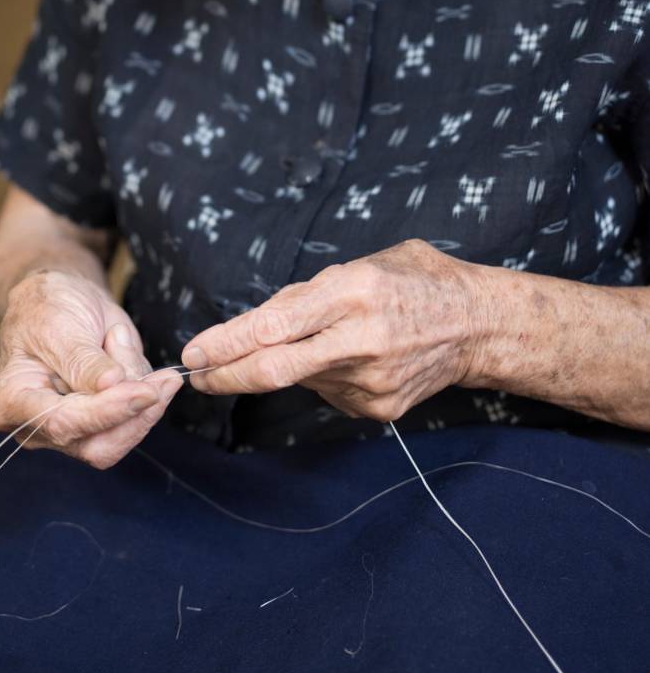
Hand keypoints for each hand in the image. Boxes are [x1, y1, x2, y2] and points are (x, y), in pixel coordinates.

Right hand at [0, 270, 181, 467]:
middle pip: (94, 445)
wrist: (60, 297)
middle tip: (164, 380)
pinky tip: (134, 356)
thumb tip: (113, 385)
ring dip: (143, 398)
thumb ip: (83, 361)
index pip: (60, 423)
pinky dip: (148, 394)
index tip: (145, 392)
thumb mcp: (58, 325)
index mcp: (9, 402)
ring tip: (124, 342)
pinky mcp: (99, 423)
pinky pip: (133, 422)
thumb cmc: (46, 306)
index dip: (106, 411)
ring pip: (120, 438)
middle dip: (134, 414)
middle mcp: (37, 427)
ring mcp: (70, 428)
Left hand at [180, 240, 481, 421]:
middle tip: (198, 376)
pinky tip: (350, 357)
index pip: (273, 327)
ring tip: (321, 339)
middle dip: (226, 376)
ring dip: (287, 364)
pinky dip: (321, 375)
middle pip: (273, 371)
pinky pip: (327, 393)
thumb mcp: (360, 264)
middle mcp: (360, 338)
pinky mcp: (379, 407)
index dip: (226, 344)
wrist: (478, 324)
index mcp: (353, 292)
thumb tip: (252, 325)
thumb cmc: (414, 281)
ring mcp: (371, 379)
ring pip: (299, 379)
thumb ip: (305, 295)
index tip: (194, 352)